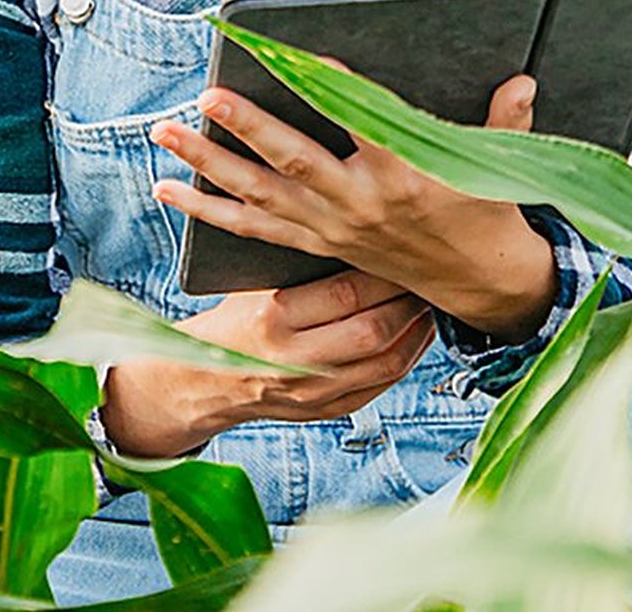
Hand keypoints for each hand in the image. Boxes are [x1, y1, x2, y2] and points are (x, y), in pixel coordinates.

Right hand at [98, 269, 434, 458]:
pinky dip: (407, 357)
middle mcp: (293, 360)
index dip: (382, 269)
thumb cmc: (231, 317)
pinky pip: (381, 386)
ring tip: (428, 299)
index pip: (345, 292)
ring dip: (416, 329)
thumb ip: (296, 259)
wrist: (202, 380)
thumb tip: (352, 221)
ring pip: (385, 362)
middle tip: (424, 270)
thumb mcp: (251, 281)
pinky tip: (416, 333)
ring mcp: (312, 392)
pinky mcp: (325, 411)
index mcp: (270, 318)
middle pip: (373, 329)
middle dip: (407, 299)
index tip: (402, 244)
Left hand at [149, 73, 557, 342]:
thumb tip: (521, 81)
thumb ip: (504, 122)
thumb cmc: (485, 213)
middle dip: (247, 128)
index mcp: (403, 177)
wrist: (478, 285)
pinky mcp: (316, 244)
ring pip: (259, 194)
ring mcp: (330, 228)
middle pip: (292, 161)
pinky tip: (169, 189)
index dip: (333, 89)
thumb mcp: (498, 167)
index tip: (304, 55)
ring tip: (166, 132)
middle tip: (208, 97)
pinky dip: (208, 211)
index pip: (362, 123)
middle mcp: (357, 204)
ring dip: (208, 163)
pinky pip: (252, 229)